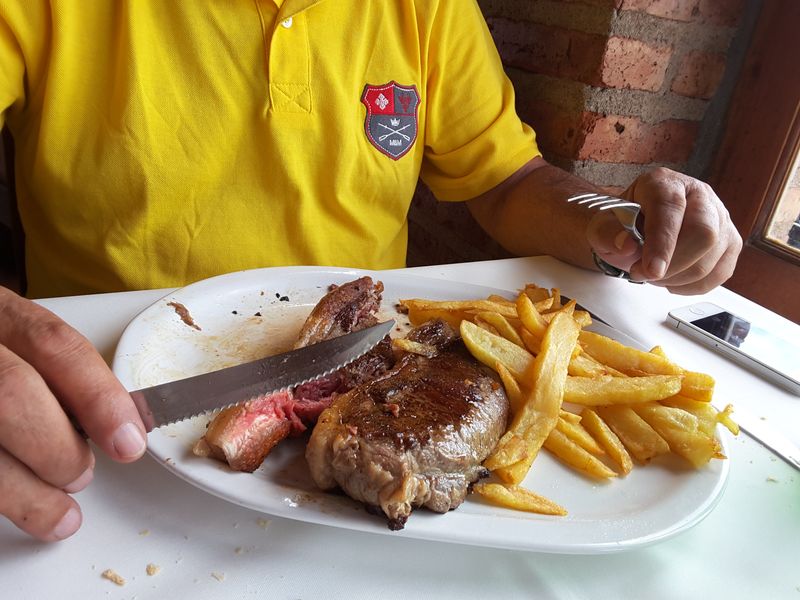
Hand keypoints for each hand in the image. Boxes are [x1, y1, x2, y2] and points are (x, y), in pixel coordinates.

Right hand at [0, 288, 146, 540]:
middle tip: (81, 475)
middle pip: (13, 392)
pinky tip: (19, 509)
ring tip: (59, 512)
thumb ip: (56, 376)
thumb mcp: (14, 342)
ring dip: (26, 492)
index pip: (54, 345)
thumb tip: (116, 428)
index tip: (128, 440)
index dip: (98, 397)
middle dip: (57, 448)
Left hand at [586, 167, 742, 293]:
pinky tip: (672, 280)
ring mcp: (720, 218)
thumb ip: (607, 233)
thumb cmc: (621, 223)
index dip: (662, 242)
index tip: (650, 269)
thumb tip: (626, 245)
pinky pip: (721, 272)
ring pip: (713, 256)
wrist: (633, 228)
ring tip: (653, 275)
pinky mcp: (729, 242)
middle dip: (672, 265)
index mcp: (664, 183)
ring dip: (678, 278)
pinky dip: (693, 286)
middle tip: (642, 274)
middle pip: (703, 232)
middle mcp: (699, 195)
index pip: (670, 209)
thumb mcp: (601, 225)